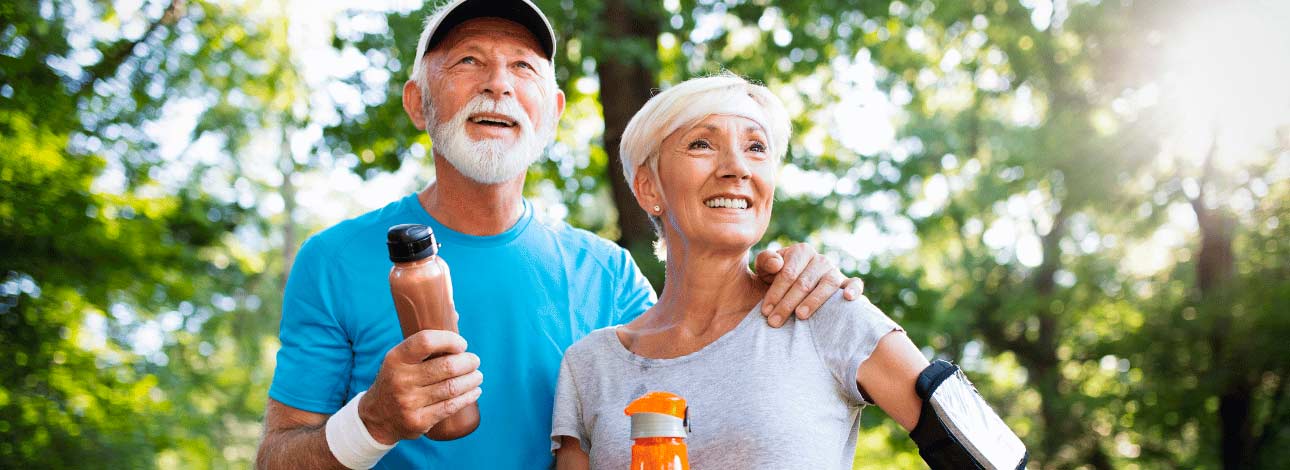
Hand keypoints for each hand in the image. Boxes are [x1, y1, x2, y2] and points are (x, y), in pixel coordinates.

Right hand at [358, 330, 483, 444]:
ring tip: (478, 375)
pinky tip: (475, 391)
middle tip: (475, 361)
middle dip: (468, 362)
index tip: (462, 344)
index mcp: (396, 358)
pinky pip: (450, 407)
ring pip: (452, 388)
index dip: (449, 340)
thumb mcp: (400, 358)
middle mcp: (401, 380)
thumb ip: (424, 341)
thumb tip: (454, 313)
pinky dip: (468, 397)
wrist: (377, 416)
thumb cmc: (397, 378)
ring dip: (472, 380)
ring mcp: (409, 402)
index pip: (426, 341)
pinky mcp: (418, 421)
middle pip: (446, 367)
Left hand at [753, 243, 863, 326]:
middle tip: (775, 322)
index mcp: (801, 252)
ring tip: (800, 316)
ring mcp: (835, 271)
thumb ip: (765, 261)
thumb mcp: (765, 270)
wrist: (792, 291)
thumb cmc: (776, 279)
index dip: (775, 293)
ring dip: (814, 301)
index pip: (788, 273)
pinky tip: (847, 298)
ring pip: (827, 284)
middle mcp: (820, 259)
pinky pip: (855, 283)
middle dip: (787, 304)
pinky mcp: (847, 283)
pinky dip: (853, 289)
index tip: (765, 311)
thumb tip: (777, 264)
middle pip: (805, 282)